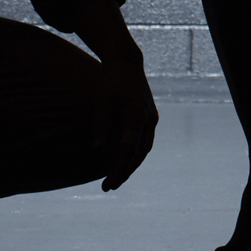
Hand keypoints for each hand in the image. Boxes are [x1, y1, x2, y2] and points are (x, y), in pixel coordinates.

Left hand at [97, 54, 158, 189]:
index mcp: (135, 114)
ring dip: (131, 166)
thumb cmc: (109, 82)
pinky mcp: (152, 118)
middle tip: (108, 187)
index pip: (127, 149)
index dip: (118, 169)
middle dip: (124, 172)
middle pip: (138, 154)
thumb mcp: (101, 101)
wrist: (127, 63)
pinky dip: (136, 155)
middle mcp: (148, 118)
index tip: (108, 184)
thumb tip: (98, 151)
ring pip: (144, 150)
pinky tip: (125, 162)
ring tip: (115, 178)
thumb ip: (101, 125)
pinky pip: (146, 142)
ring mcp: (152, 118)